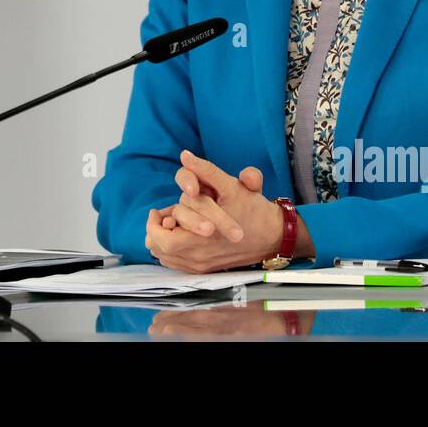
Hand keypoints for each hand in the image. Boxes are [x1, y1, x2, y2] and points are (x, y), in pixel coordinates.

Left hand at [145, 150, 284, 273]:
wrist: (273, 237)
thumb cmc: (253, 209)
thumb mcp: (232, 186)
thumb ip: (207, 171)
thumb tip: (185, 156)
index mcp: (207, 231)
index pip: (167, 233)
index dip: (157, 221)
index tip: (156, 210)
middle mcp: (202, 251)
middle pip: (161, 247)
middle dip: (154, 229)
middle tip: (156, 216)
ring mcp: (202, 263)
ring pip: (165, 257)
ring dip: (158, 240)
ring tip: (164, 225)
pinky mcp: (204, 270)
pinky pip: (175, 265)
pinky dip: (167, 252)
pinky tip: (173, 237)